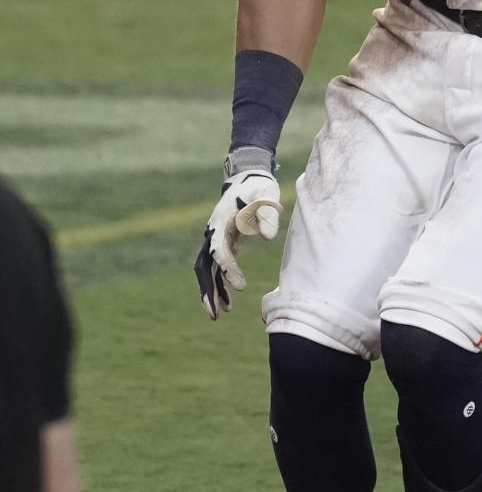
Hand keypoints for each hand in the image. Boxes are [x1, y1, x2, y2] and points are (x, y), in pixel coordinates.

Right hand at [194, 160, 282, 318]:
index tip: (241, 286)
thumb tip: (267, 238)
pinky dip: (220, 285)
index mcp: (222, 220)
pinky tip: (228, 303)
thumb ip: (267, 215)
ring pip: (207, 270)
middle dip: (207, 289)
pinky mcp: (223, 244)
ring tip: (220, 314)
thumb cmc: (260, 187)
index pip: (219, 249)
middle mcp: (213, 231)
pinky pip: (216, 268)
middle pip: (203, 265)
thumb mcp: (268, 196)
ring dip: (212, 292)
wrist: (250, 177)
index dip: (228, 268)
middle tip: (215, 313)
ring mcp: (216, 238)